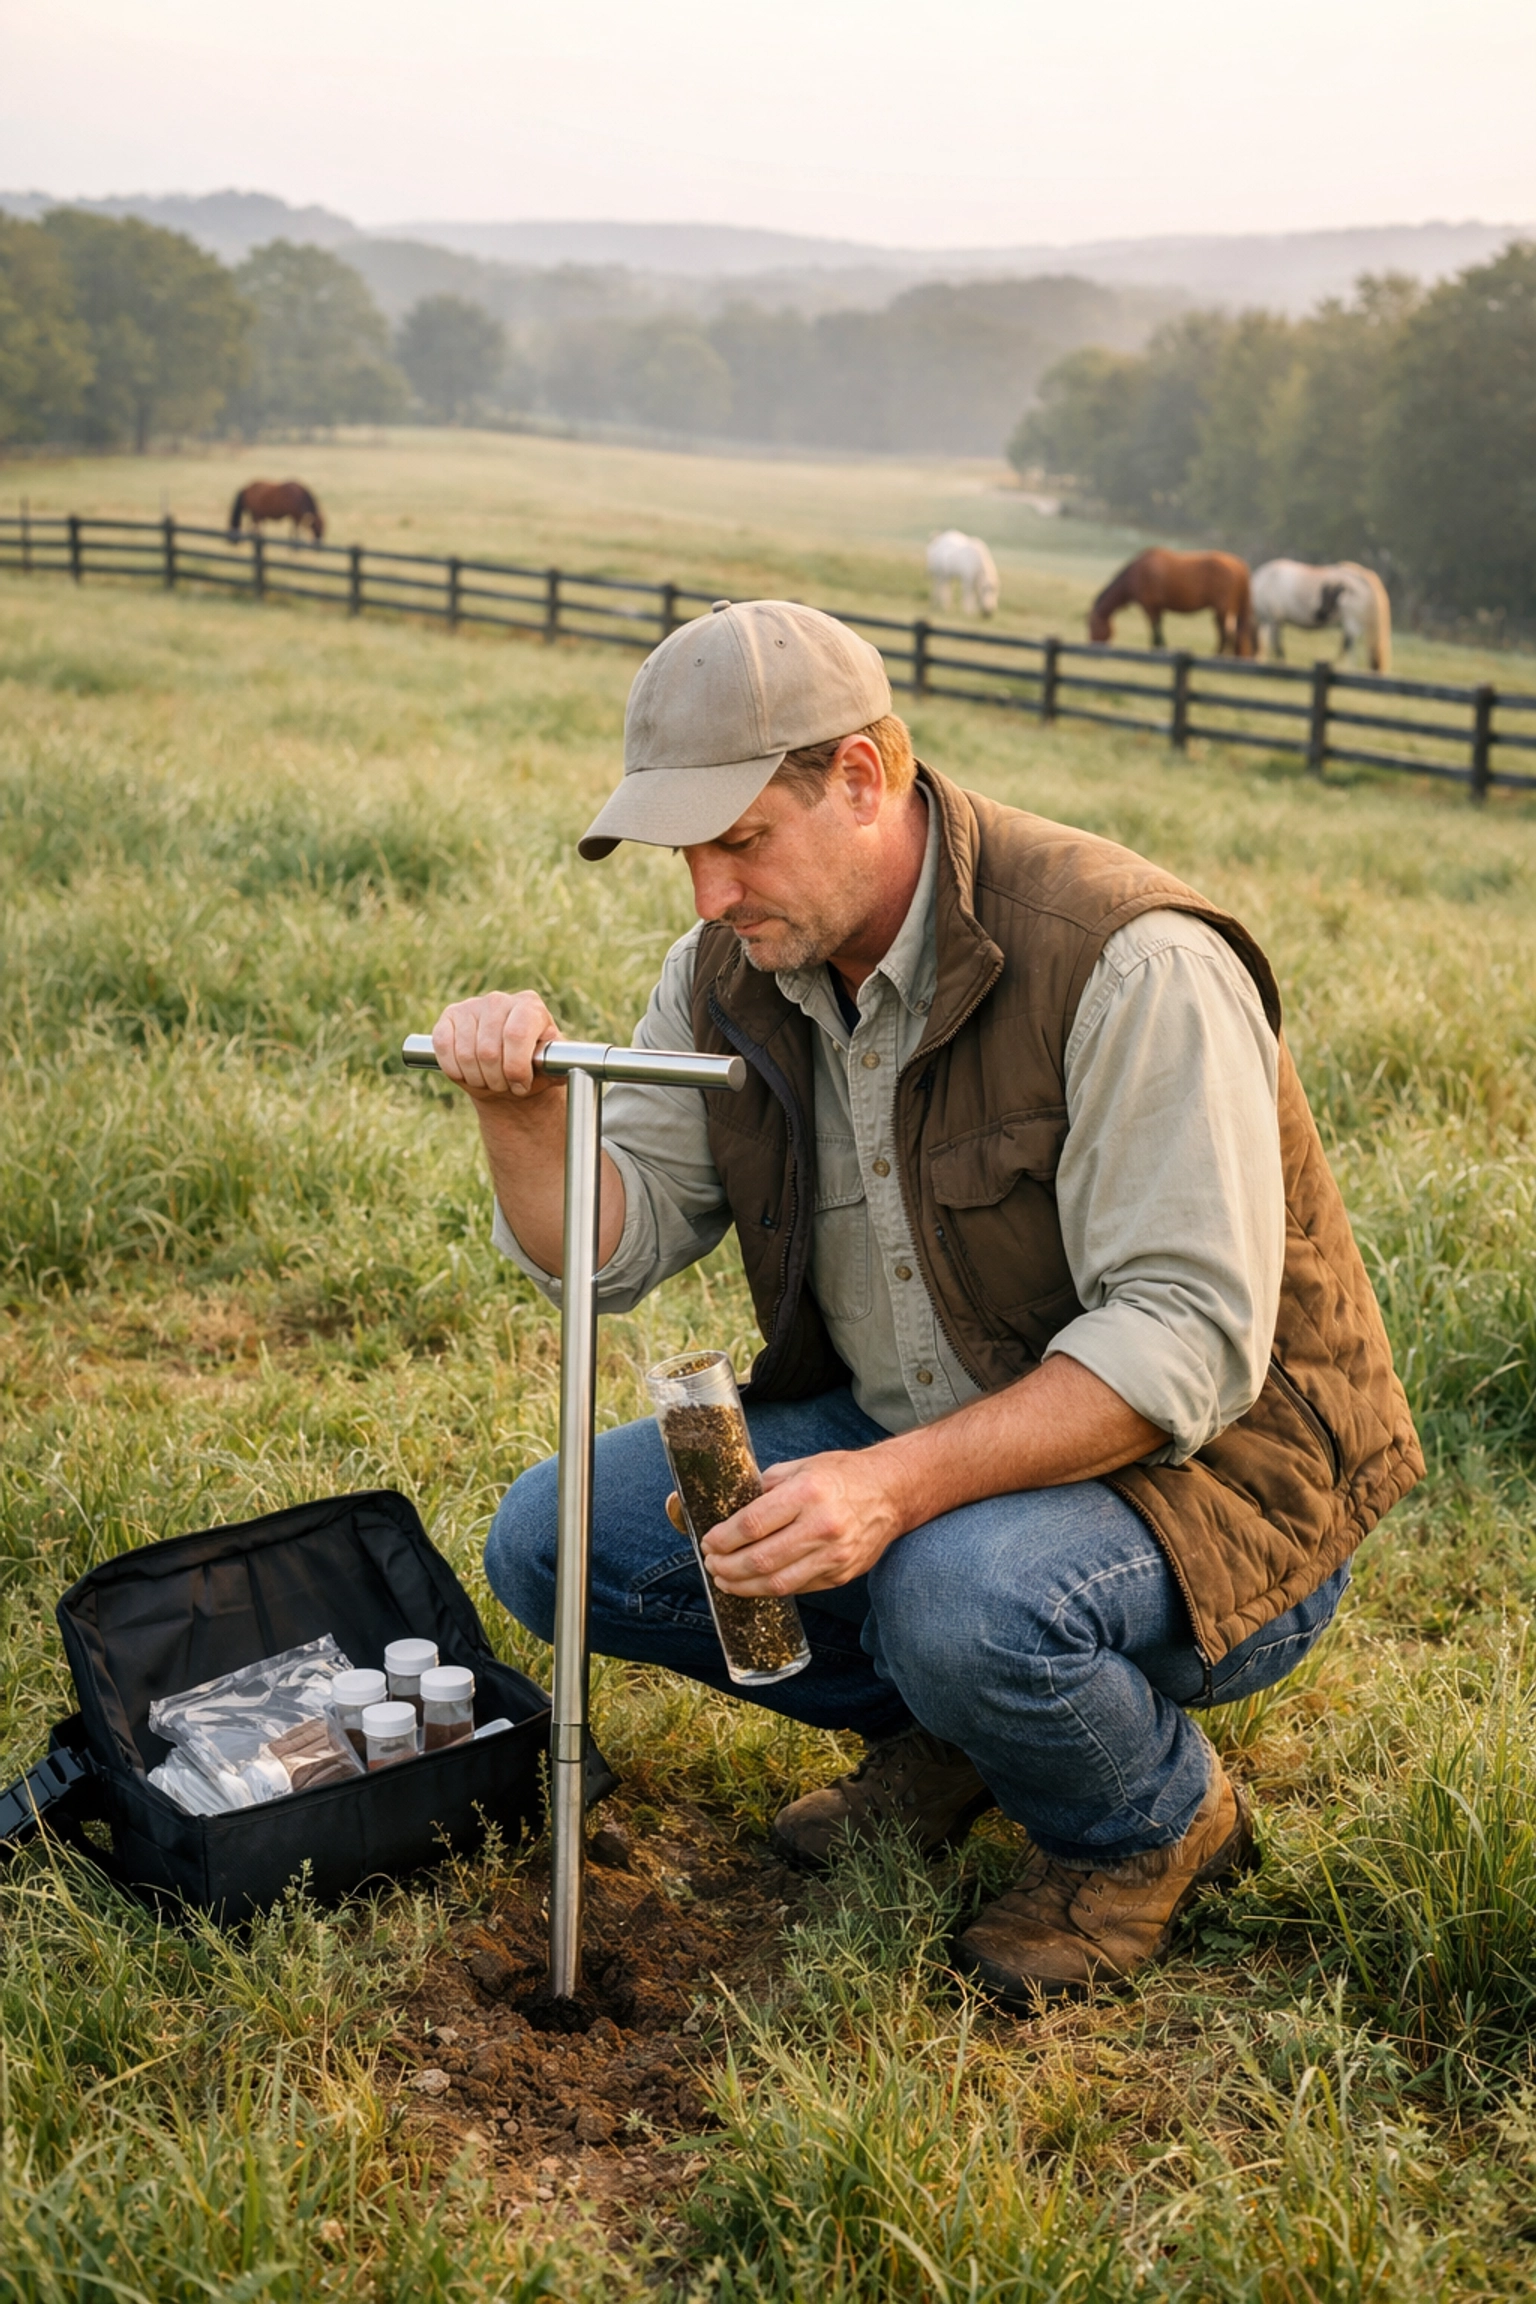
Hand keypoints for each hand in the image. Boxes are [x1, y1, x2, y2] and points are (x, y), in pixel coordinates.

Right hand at [431, 992, 560, 1101]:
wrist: (506, 1070)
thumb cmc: (532, 1069)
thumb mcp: (551, 1068)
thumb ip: (561, 1066)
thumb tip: (574, 1065)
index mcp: (530, 1006)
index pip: (516, 1035)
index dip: (516, 1068)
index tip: (521, 1086)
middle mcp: (499, 1000)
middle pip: (489, 1050)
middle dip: (497, 1080)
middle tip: (505, 1087)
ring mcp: (471, 1006)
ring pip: (466, 1054)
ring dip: (477, 1078)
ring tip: (490, 1081)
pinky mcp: (449, 1017)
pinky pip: (444, 1047)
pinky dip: (455, 1069)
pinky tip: (468, 1073)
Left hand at [697, 1449, 904, 1595]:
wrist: (891, 1492)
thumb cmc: (841, 1475)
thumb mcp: (800, 1468)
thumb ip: (764, 1489)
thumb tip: (726, 1509)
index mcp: (807, 1493)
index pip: (752, 1524)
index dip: (723, 1538)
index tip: (708, 1541)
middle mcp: (822, 1526)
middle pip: (760, 1559)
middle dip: (726, 1566)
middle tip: (711, 1563)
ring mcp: (834, 1555)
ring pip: (776, 1583)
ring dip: (742, 1586)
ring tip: (725, 1579)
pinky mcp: (841, 1575)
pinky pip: (797, 1588)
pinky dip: (770, 1588)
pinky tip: (754, 1582)